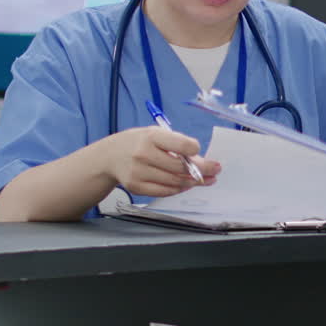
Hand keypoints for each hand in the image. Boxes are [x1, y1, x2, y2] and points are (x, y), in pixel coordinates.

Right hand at [104, 126, 220, 196]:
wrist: (110, 156)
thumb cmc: (138, 143)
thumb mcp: (155, 134)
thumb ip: (176, 145)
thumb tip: (201, 160)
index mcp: (151, 137)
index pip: (181, 145)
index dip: (194, 149)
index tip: (199, 151)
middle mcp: (144, 155)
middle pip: (181, 168)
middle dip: (202, 170)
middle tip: (214, 170)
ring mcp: (139, 172)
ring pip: (175, 182)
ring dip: (193, 182)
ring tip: (204, 180)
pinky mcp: (136, 187)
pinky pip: (164, 191)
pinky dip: (178, 189)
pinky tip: (186, 185)